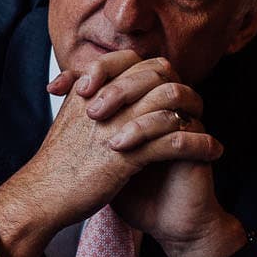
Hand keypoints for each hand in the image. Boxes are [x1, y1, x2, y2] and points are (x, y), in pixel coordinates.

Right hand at [0, 50, 221, 256]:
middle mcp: (105, 100)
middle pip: (156, 76)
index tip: (168, 87)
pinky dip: (199, 144)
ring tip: (209, 132)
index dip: (154, 71)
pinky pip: (174, 140)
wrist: (43, 194)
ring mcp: (117, 125)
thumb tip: (97, 89)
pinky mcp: (128, 154)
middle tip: (197, 107)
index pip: (130, 61)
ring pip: (170, 104)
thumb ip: (84, 99)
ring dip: (196, 117)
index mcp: (88, 89)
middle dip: (183, 89)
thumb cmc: (55, 163)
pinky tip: (212, 151)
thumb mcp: (67, 120)